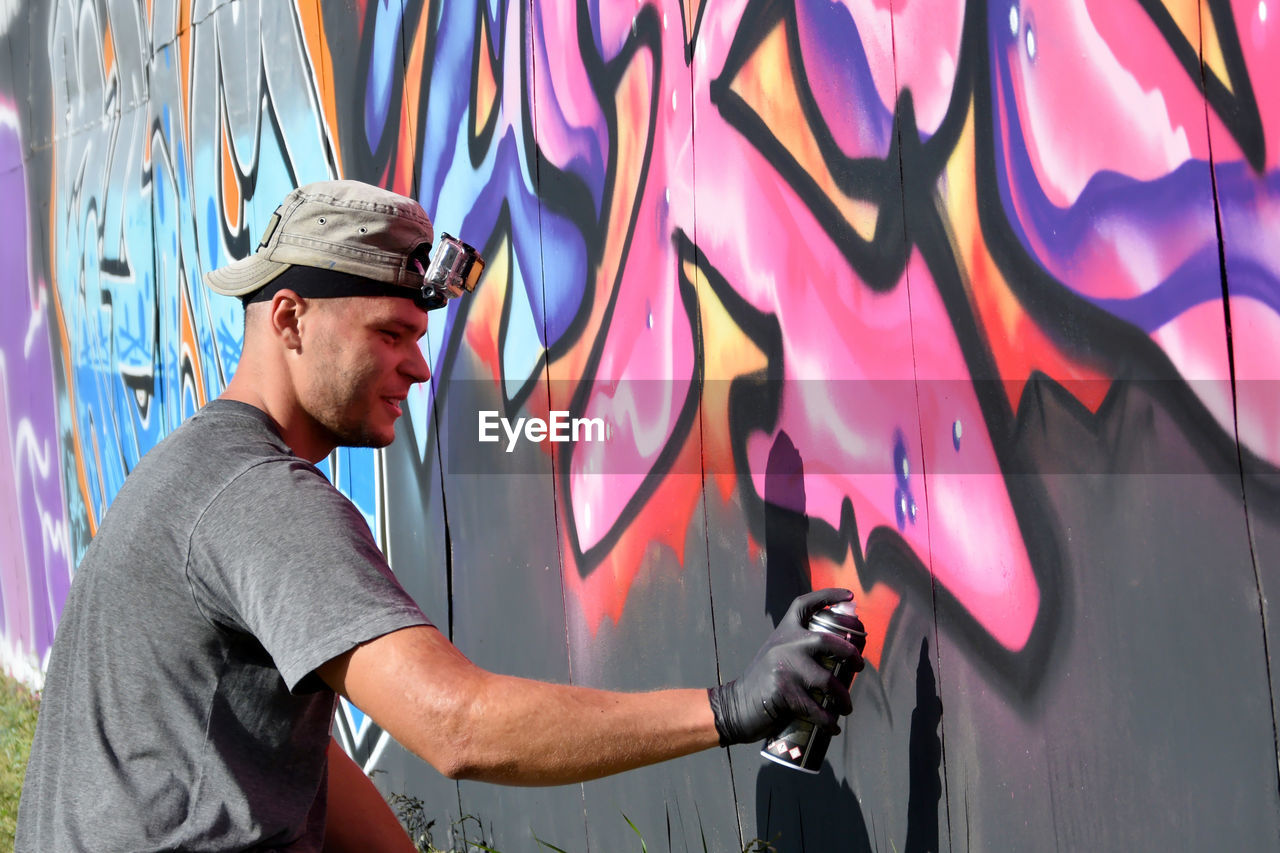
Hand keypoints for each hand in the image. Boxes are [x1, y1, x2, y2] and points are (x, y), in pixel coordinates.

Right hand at [707, 588, 865, 745]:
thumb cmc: (762, 683)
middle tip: (859, 667)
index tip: (849, 596)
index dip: (828, 596)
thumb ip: (797, 649)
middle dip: (850, 654)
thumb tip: (836, 657)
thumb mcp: (776, 655)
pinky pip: (815, 707)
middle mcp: (784, 644)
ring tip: (846, 708)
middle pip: (827, 641)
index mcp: (784, 632)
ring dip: (842, 698)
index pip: (804, 605)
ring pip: (827, 681)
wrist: (735, 706)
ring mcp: (783, 666)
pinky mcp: (783, 691)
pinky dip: (827, 720)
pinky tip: (833, 726)